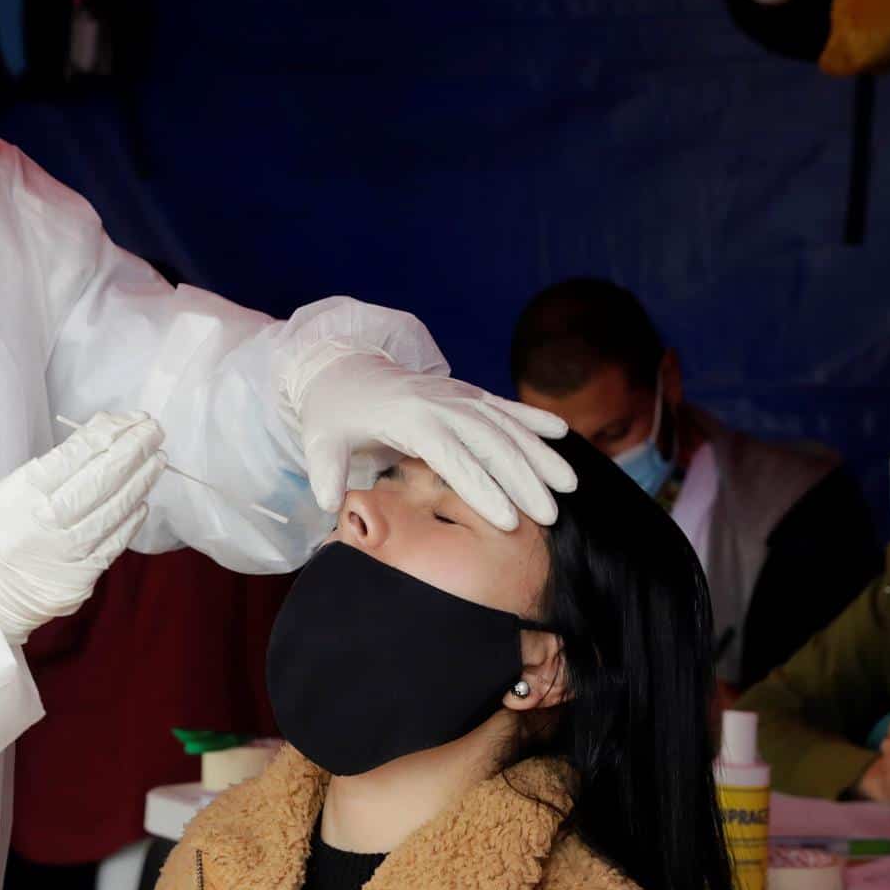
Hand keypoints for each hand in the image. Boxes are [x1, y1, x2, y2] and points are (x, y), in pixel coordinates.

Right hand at [0, 412, 165, 642]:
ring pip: (115, 509)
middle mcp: (47, 522)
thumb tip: (104, 435)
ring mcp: (67, 553)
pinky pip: (115, 543)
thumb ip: (54, 466)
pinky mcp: (81, 577)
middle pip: (101, 479)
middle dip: (133, 449)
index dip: (110, 432)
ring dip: (141, 480)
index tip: (133, 419)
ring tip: (157, 459)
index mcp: (24, 493)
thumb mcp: (11, 489)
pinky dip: (131, 518)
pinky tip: (142, 499)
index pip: (77, 454)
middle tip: (154, 430)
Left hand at [278, 342, 576, 529]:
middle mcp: (442, 403)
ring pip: (506, 425)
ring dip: (539, 454)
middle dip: (523, 480)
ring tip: (569, 484)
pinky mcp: (463, 393)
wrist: (342, 368)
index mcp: (411, 419)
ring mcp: (456, 395)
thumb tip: (332, 505)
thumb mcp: (321, 442)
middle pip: (491, 444)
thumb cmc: (333, 413)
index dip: (482, 489)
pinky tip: (562, 434)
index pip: (453, 459)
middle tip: (549, 516)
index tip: (508, 520)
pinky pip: (504, 406)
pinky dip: (532, 418)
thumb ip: (328, 473)